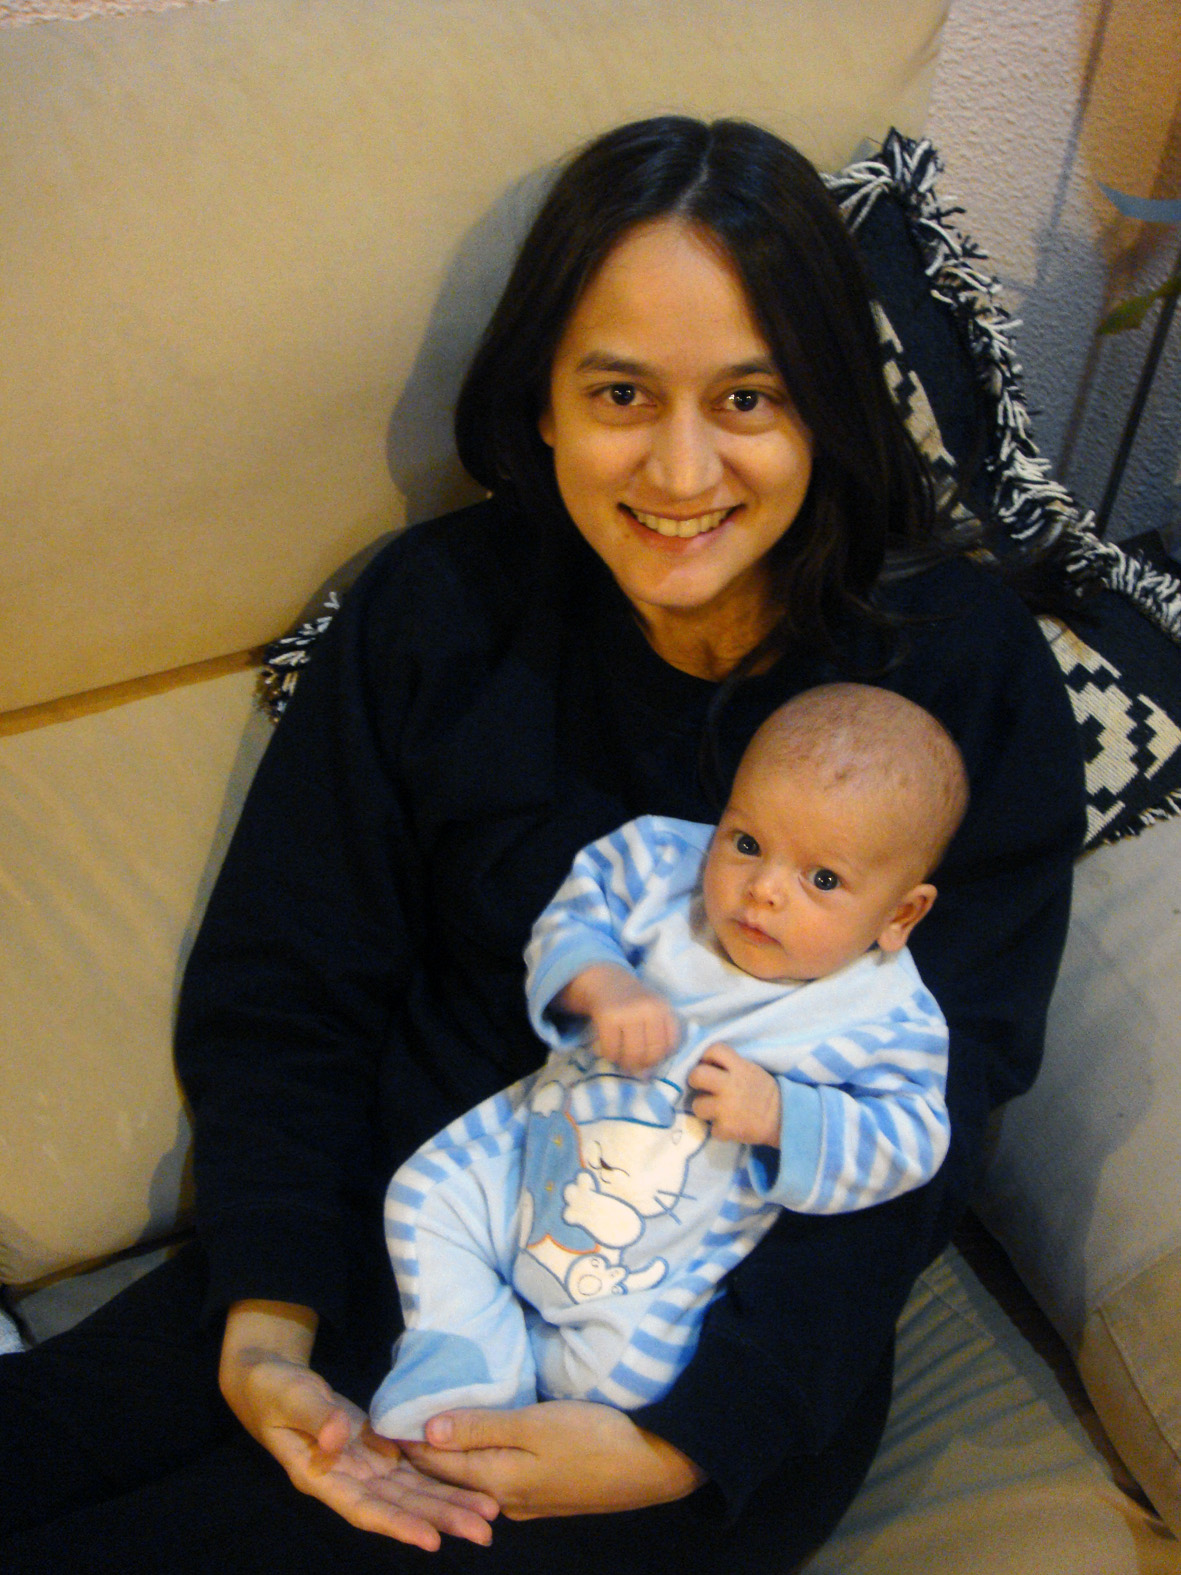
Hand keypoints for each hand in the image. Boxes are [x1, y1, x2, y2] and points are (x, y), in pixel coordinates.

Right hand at [220, 1301, 498, 1550]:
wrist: (272, 1380)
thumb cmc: (274, 1390)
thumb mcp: (289, 1398)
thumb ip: (314, 1416)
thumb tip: (339, 1436)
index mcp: (321, 1478)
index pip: (365, 1509)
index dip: (398, 1525)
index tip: (431, 1541)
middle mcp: (349, 1481)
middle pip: (401, 1507)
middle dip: (441, 1519)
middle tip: (485, 1532)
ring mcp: (365, 1466)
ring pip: (413, 1490)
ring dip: (449, 1503)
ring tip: (489, 1513)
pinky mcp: (376, 1449)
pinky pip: (411, 1467)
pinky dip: (439, 1476)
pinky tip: (469, 1482)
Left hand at [400, 1399, 704, 1518]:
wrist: (656, 1465)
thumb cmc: (594, 1437)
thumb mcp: (534, 1425)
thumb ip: (481, 1428)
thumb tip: (425, 1430)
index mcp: (497, 1483)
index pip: (436, 1463)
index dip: (407, 1440)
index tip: (380, 1417)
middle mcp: (505, 1501)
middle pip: (452, 1476)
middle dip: (422, 1453)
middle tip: (395, 1422)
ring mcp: (529, 1502)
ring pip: (475, 1480)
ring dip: (450, 1459)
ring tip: (427, 1430)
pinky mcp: (549, 1495)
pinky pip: (498, 1480)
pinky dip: (478, 1463)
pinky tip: (478, 1447)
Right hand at [558, 964, 679, 1070]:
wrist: (607, 981)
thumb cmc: (633, 1003)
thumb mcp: (653, 1013)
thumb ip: (656, 1039)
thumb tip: (646, 1076)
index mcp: (663, 1008)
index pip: (670, 1045)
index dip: (661, 1057)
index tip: (651, 1056)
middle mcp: (648, 1009)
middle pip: (651, 1053)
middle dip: (642, 1064)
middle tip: (634, 1063)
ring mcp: (627, 1013)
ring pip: (632, 1054)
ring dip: (626, 1063)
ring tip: (622, 1059)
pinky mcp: (608, 1017)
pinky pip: (612, 1050)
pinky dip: (610, 1056)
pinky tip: (610, 1050)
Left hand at [688, 1043, 780, 1145]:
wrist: (784, 1120)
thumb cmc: (765, 1093)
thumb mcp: (751, 1070)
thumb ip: (731, 1066)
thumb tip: (705, 1063)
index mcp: (740, 1068)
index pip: (713, 1049)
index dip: (707, 1057)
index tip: (710, 1065)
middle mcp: (730, 1085)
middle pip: (697, 1075)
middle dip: (696, 1081)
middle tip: (703, 1088)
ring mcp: (726, 1108)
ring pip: (697, 1105)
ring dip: (705, 1109)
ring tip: (717, 1111)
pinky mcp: (726, 1128)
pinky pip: (710, 1128)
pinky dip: (719, 1129)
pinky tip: (729, 1126)